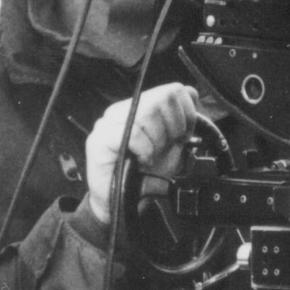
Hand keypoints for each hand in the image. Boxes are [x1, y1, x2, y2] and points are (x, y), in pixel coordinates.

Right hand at [84, 83, 200, 224]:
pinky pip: (133, 133)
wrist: (126, 199)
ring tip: (152, 154)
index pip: (174, 90)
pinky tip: (143, 159)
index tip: (183, 135)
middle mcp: (122, 110)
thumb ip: (182, 116)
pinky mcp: (99, 139)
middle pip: (164, 98)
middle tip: (166, 147)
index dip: (187, 114)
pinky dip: (145, 148)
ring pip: (148, 113)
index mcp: (140, 106)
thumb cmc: (148, 171)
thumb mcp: (174, 142)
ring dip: (159, 139)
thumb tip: (191, 94)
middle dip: (175, 127)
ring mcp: (108, 123)